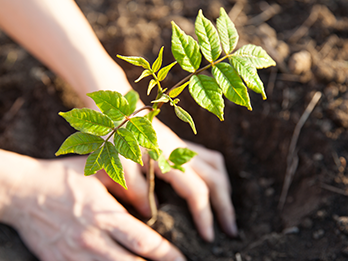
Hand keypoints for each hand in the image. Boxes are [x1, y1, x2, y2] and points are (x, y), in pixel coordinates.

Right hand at [2, 157, 184, 260]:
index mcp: (105, 215)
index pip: (146, 243)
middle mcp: (93, 240)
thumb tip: (152, 203)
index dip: (169, 256)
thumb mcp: (98, 171)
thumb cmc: (63, 177)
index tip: (184, 260)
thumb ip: (126, 185)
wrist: (21, 191)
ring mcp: (75, 256)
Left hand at [97, 120, 236, 241]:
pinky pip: (210, 159)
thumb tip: (151, 214)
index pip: (197, 192)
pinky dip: (217, 176)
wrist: (118, 110)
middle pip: (216, 181)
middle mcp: (183, 153)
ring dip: (224, 190)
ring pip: (217, 168)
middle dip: (225, 207)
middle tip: (231, 232)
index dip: (204, 216)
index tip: (208, 237)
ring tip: (225, 212)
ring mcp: (184, 147)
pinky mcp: (181, 144)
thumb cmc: (116, 137)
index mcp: (170, 160)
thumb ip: (137, 190)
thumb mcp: (120, 166)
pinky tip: (213, 188)